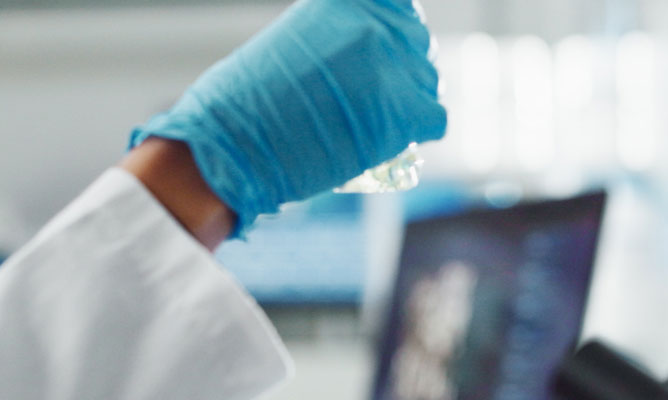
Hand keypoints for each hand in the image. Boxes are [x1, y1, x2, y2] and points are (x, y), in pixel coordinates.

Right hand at [127, 0, 446, 236]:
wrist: (233, 144)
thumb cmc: (245, 102)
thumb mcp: (290, 46)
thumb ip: (333, 43)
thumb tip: (358, 62)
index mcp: (346, 3)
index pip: (396, 8)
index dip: (392, 32)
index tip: (380, 51)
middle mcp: (375, 26)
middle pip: (414, 43)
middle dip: (401, 69)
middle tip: (377, 97)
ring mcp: (394, 67)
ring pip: (427, 81)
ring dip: (409, 101)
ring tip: (377, 122)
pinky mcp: (404, 113)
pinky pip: (434, 118)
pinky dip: (416, 133)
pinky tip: (390, 141)